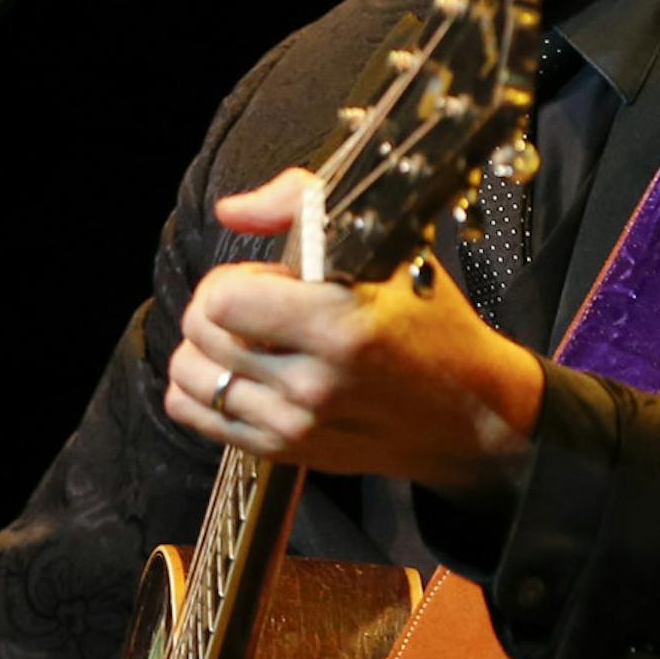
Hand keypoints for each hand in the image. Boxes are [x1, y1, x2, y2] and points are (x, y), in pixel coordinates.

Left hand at [167, 169, 543, 495]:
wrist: (471, 416)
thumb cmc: (433, 324)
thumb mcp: (389, 248)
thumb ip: (303, 205)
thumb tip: (232, 210)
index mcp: (341, 326)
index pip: (223, 299)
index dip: (236, 277)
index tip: (269, 279)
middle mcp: (312, 383)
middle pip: (200, 332)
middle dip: (216, 305)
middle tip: (256, 305)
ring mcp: (294, 425)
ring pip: (188, 376)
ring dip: (206, 347)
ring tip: (246, 339)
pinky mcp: (283, 453)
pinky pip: (196, 416)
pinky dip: (200, 388)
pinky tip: (237, 372)